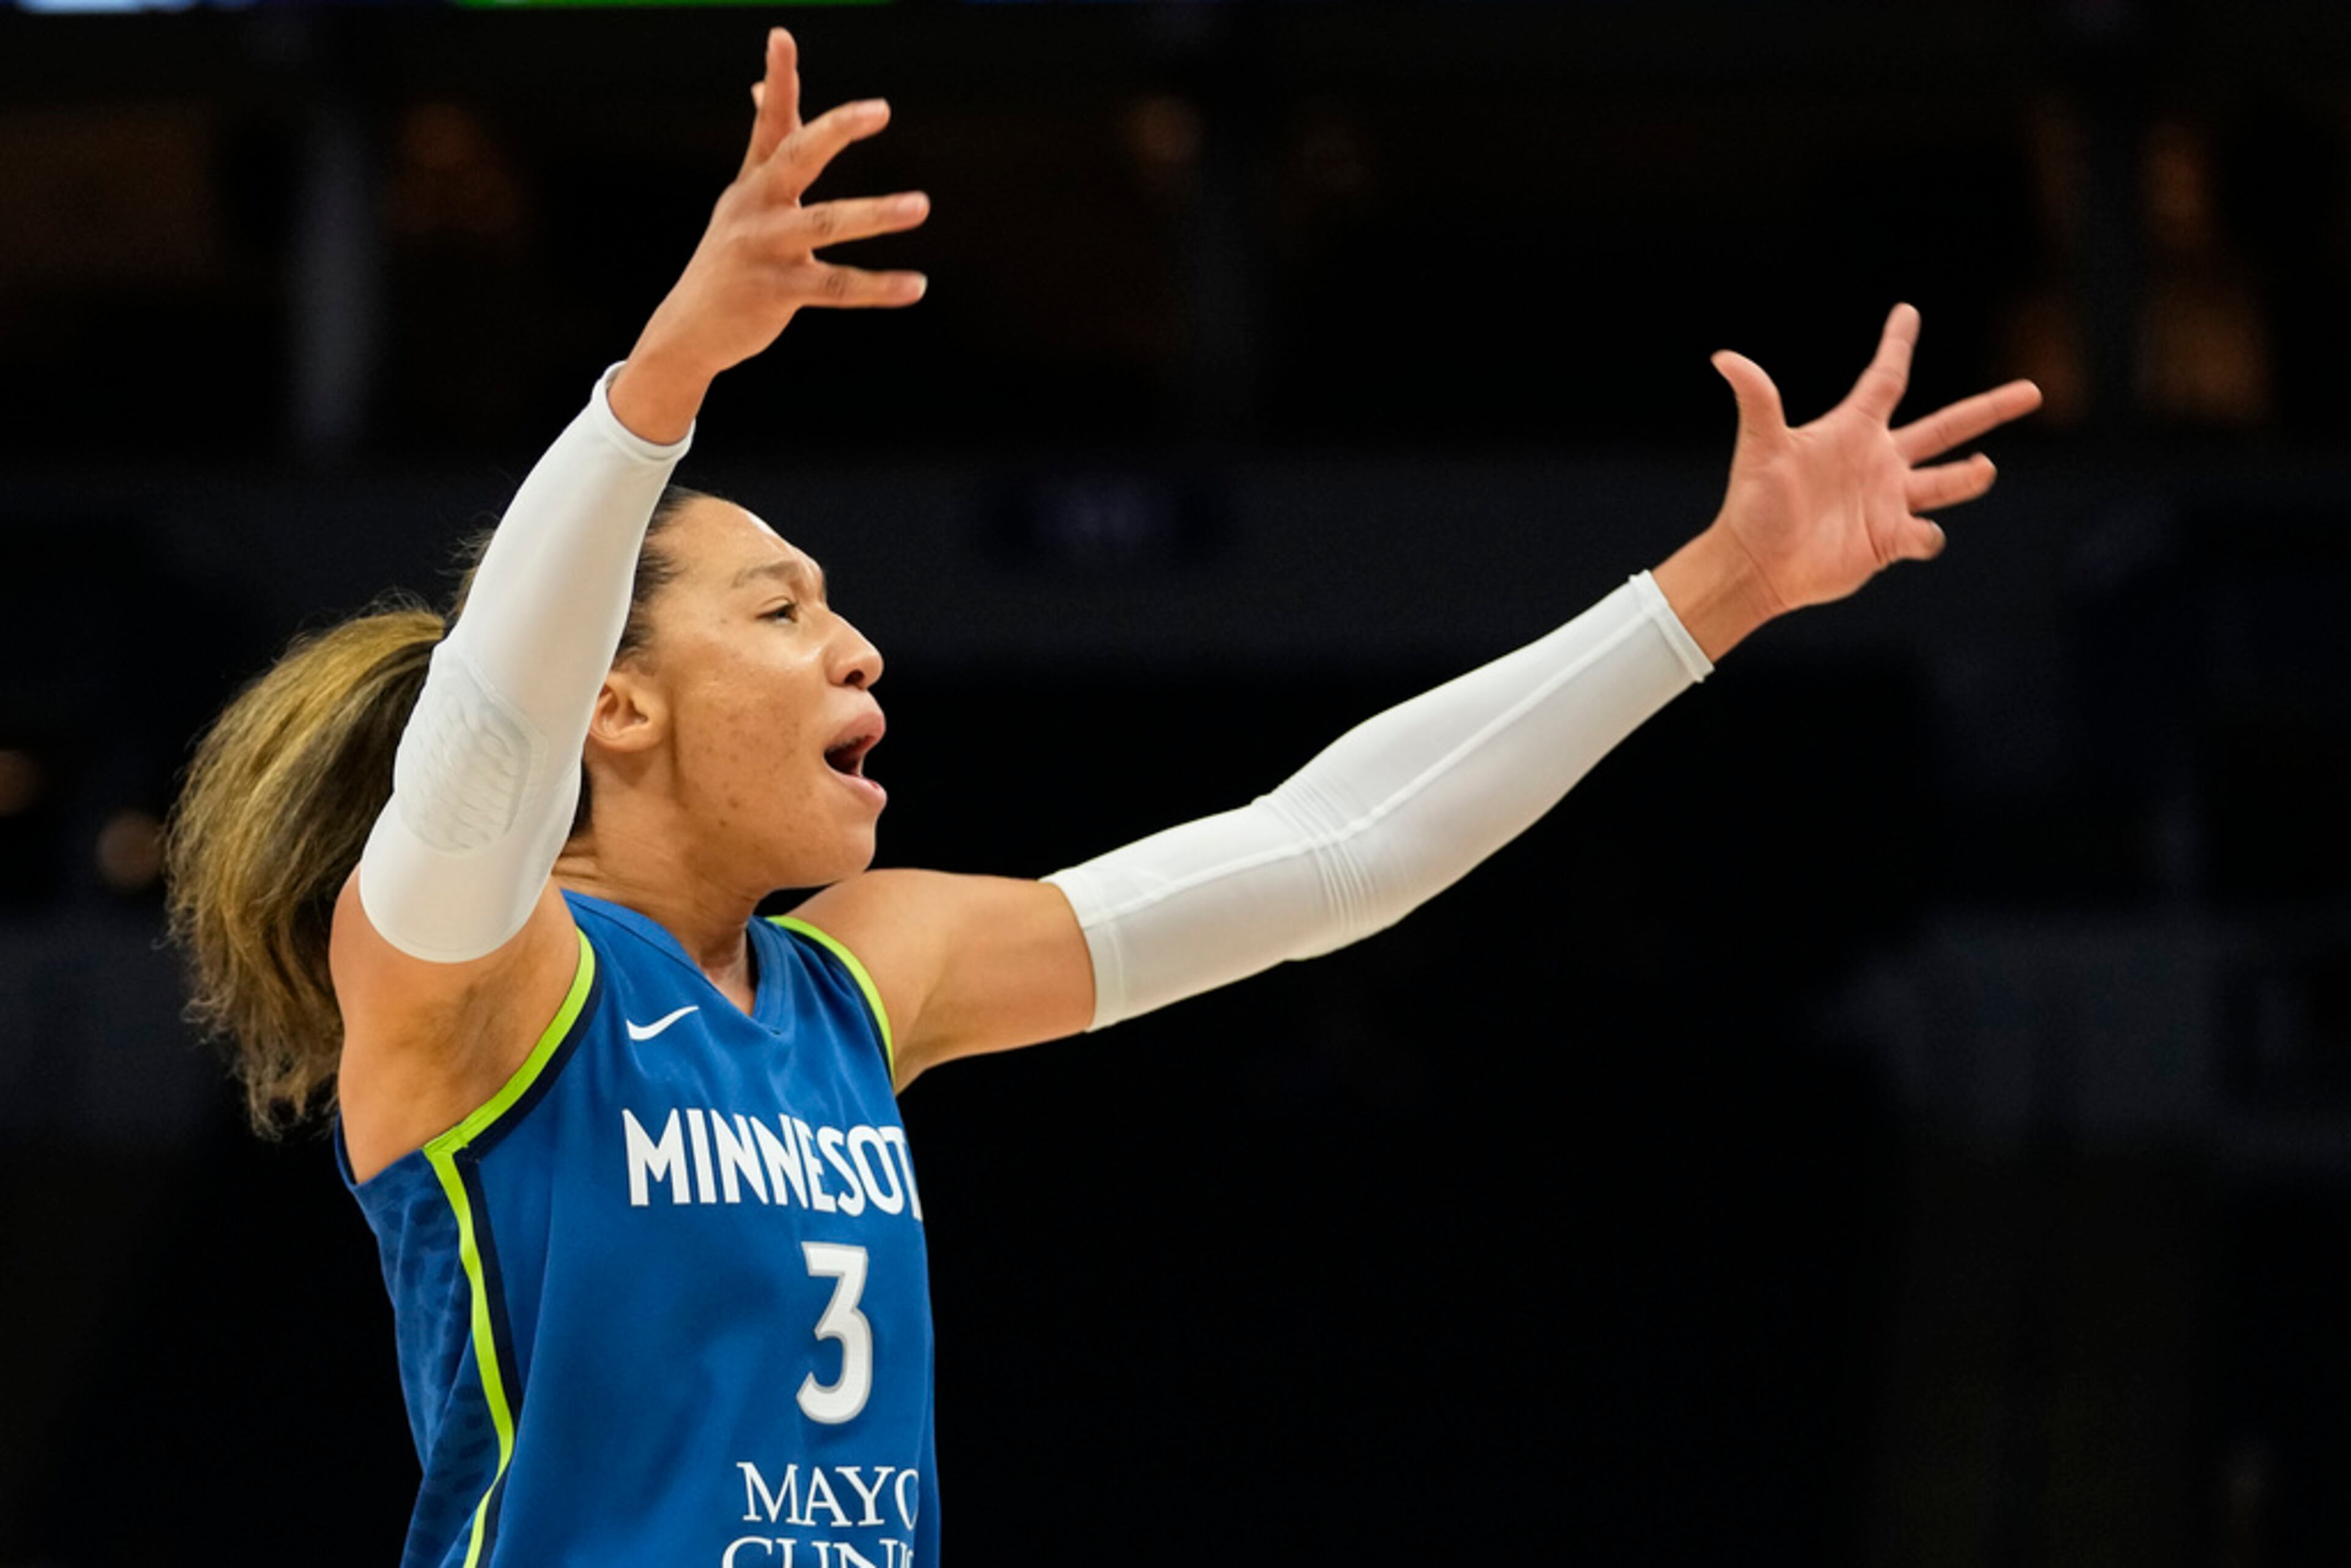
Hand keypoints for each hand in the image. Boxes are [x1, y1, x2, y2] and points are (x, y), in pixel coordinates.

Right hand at [611, 29, 930, 440]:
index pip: (769, 122)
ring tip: (920, 205)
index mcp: (752, 182)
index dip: (779, 80)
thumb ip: (764, 149)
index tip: (782, 36)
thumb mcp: (743, 199)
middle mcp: (755, 207)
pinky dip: (878, 287)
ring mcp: (764, 248)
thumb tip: (757, 87)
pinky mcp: (776, 291)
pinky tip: (916, 286)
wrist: (689, 330)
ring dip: (875, 214)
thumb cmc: (729, 259)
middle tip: (880, 109)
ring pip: (825, 223)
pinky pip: (836, 287)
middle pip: (796, 157)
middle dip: (836, 130)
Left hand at [1714, 304, 2040, 607]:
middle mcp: (1879, 460)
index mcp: (1853, 429)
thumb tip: (1724, 357)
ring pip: (1948, 483)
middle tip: (2033, 391)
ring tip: (1982, 467)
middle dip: (1990, 410)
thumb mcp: (1761, 448)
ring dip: (1971, 475)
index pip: (1886, 379)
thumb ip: (1757, 401)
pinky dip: (1928, 535)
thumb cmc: (1754, 504)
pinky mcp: (1889, 540)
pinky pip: (1927, 535)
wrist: (1755, 565)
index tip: (1908, 311)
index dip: (1897, 345)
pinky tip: (1913, 535)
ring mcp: (1888, 501)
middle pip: (1946, 427)